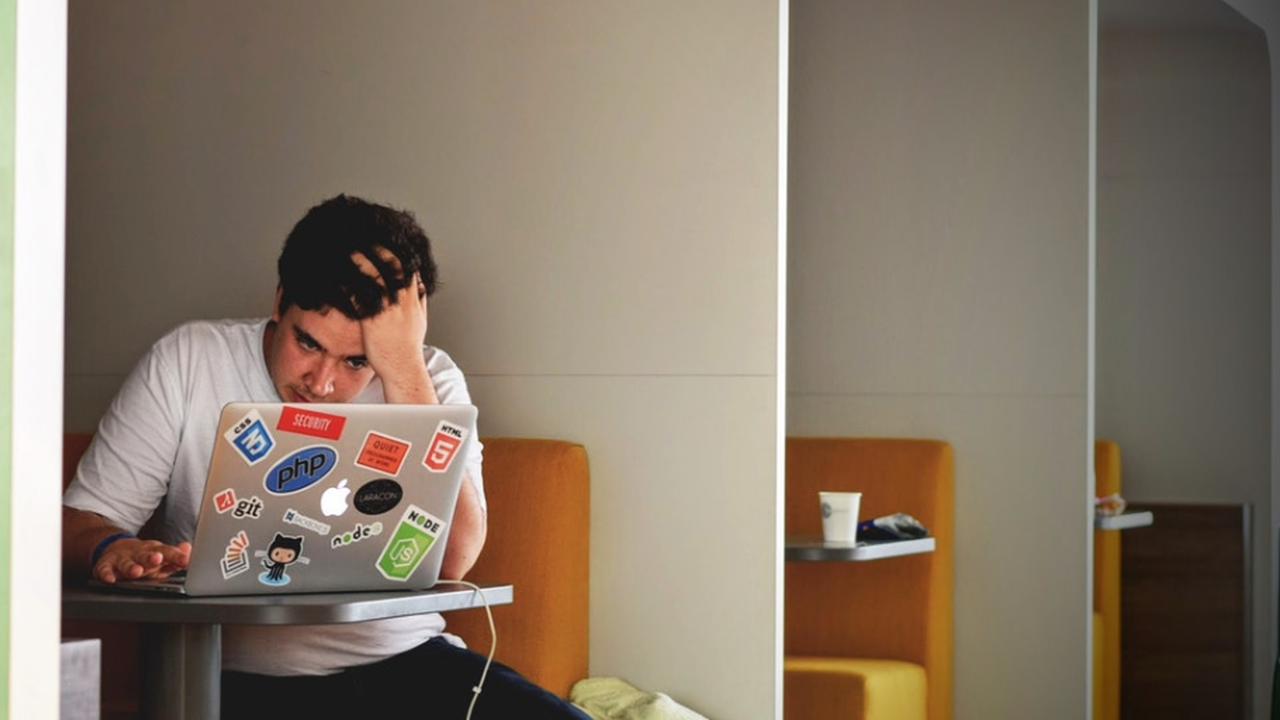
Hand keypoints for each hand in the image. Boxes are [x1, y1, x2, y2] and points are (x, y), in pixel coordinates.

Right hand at [94, 536, 191, 583]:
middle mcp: (138, 553)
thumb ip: (175, 557)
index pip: (167, 552)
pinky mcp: (106, 565)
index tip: (185, 560)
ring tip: (137, 571)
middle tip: (158, 559)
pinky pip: (104, 570)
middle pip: (146, 555)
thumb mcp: (161, 556)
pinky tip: (110, 579)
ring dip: (131, 567)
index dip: (176, 556)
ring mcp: (122, 559)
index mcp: (154, 551)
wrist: (115, 547)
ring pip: (126, 563)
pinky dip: (106, 574)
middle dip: (152, 558)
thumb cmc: (144, 557)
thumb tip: (188, 549)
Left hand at [350, 249, 437, 403]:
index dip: (396, 252)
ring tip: (350, 249)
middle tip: (366, 238)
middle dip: (379, 249)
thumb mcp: (420, 320)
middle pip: (392, 266)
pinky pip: (360, 296)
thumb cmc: (408, 348)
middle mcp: (402, 301)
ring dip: (362, 260)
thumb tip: (421, 286)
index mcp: (413, 299)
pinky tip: (339, 275)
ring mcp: (388, 310)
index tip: (387, 241)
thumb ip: (419, 301)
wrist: (403, 367)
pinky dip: (350, 283)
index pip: (407, 267)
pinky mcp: (373, 320)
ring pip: (376, 277)